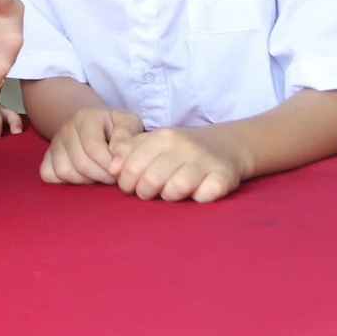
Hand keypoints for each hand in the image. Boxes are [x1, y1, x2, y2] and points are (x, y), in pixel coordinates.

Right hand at [39, 106, 143, 185]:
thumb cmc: (116, 127)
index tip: (121, 171)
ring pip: (64, 171)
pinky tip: (82, 176)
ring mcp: (54, 143)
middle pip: (80, 162)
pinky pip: (49, 174)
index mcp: (86, 117)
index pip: (92, 147)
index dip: (108, 164)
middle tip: (113, 177)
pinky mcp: (47, 156)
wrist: (96, 124)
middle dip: (101, 176)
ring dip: (85, 180)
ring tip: (99, 175)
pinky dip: (65, 181)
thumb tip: (117, 163)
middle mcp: (66, 128)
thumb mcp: (128, 123)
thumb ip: (126, 138)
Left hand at [110, 125, 244, 202]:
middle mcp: (184, 145)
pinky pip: (204, 196)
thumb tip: (112, 168)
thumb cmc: (178, 149)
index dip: (126, 183)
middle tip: (149, 192)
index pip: (131, 167)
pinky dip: (198, 199)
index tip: (130, 186)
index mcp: (162, 136)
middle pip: (151, 180)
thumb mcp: (151, 142)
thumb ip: (127, 151)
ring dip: (170, 197)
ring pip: (176, 189)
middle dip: (145, 193)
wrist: (224, 146)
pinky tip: (196, 193)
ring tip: (171, 192)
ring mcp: (205, 160)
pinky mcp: (224, 176)